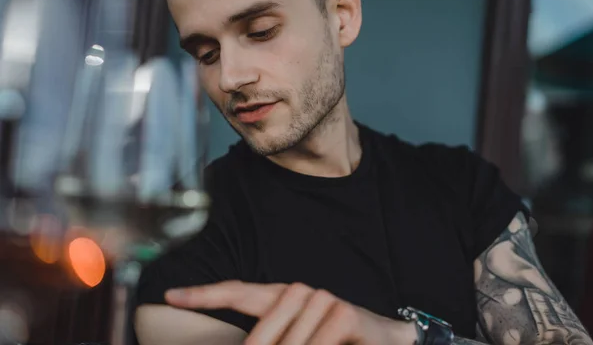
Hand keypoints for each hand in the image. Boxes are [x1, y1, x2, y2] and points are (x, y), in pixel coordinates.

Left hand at [165, 281, 417, 344]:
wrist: (383, 337)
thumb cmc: (335, 338)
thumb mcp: (297, 338)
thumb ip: (273, 334)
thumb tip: (250, 341)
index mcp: (282, 294)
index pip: (238, 291)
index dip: (204, 294)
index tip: (171, 297)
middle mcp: (299, 291)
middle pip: (262, 330)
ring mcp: (322, 300)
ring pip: (289, 343)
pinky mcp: (343, 315)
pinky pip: (316, 344)